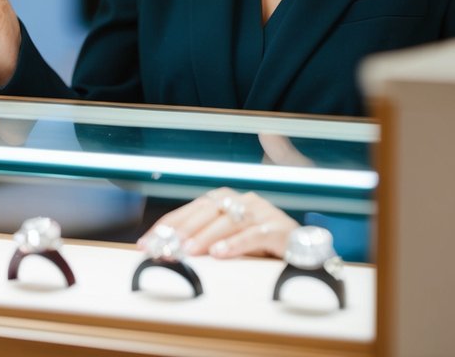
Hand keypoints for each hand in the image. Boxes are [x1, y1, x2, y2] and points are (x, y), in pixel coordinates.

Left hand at [138, 187, 298, 259]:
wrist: (308, 255)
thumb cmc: (262, 250)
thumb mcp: (229, 245)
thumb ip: (203, 244)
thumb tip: (166, 254)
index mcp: (227, 200)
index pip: (190, 210)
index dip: (167, 226)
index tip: (146, 243)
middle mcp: (243, 200)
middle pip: (206, 211)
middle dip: (181, 231)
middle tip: (163, 249)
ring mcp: (262, 211)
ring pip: (228, 221)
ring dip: (205, 237)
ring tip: (187, 252)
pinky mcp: (280, 228)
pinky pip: (255, 233)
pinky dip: (236, 243)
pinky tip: (220, 254)